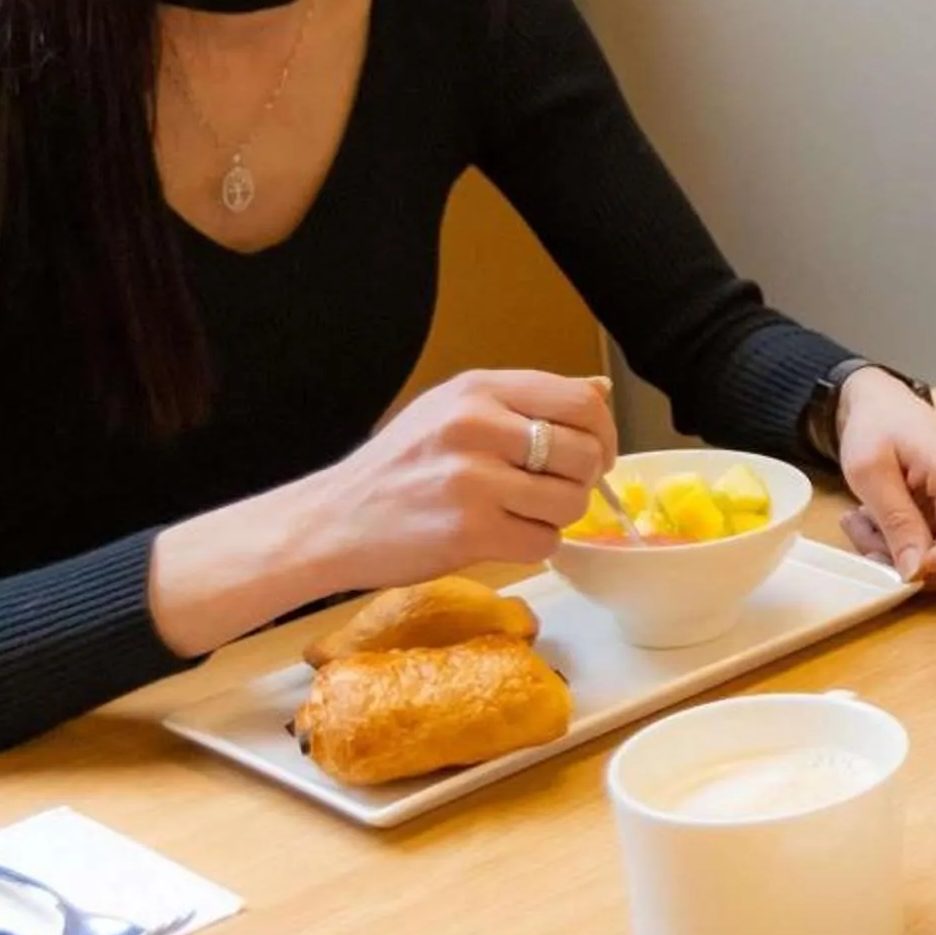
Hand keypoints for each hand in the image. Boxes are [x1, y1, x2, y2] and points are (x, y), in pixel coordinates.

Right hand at [301, 369, 614, 592]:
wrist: (332, 520)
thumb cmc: (400, 467)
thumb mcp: (456, 409)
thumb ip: (527, 401)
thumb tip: (600, 390)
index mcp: (479, 389)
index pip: (579, 401)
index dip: (603, 433)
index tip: (596, 454)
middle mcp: (477, 426)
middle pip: (584, 454)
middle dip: (583, 480)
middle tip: (554, 490)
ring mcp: (473, 479)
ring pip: (571, 501)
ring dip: (558, 516)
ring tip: (521, 513)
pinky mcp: (469, 531)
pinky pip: (545, 542)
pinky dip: (534, 545)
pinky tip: (503, 536)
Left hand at [829, 368, 935, 580]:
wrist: (879, 403)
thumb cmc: (877, 425)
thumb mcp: (871, 473)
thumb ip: (897, 522)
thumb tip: (916, 573)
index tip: (908, 567)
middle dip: (906, 556)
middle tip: (862, 532)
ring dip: (893, 547)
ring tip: (859, 519)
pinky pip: (932, 544)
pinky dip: (896, 540)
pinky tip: (870, 518)